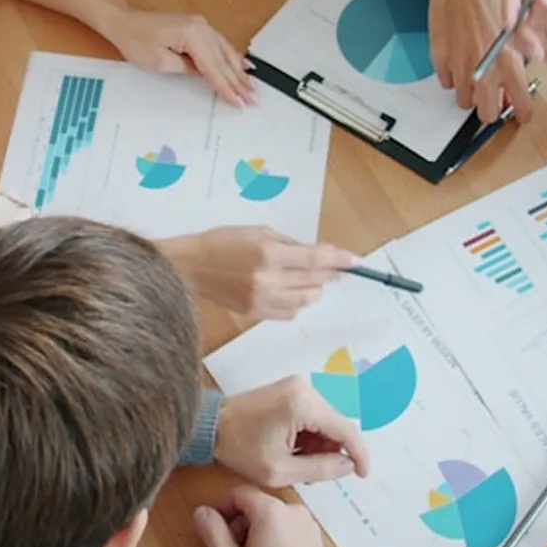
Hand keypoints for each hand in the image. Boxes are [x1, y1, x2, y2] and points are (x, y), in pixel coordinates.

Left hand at [103, 7, 254, 106]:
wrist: (124, 22)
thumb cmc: (136, 40)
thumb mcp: (160, 63)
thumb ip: (187, 69)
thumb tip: (205, 74)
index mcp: (193, 35)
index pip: (214, 68)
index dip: (228, 88)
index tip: (240, 102)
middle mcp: (202, 27)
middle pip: (224, 60)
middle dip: (239, 82)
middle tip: (253, 99)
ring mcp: (201, 25)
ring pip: (226, 52)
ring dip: (239, 71)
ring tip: (251, 87)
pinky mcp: (197, 27)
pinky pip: (220, 44)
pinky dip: (232, 56)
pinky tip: (243, 64)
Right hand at [168, 226, 356, 319]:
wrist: (190, 268)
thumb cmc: (222, 242)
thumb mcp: (258, 232)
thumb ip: (290, 244)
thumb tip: (318, 253)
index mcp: (268, 254)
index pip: (314, 259)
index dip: (338, 260)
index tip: (356, 261)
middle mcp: (267, 280)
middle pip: (314, 281)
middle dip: (329, 273)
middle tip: (334, 267)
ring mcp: (262, 300)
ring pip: (306, 300)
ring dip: (315, 289)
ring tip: (311, 279)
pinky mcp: (255, 314)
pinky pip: (289, 313)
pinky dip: (297, 303)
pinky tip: (291, 291)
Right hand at [194, 485, 335, 546]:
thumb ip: (212, 533)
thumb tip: (202, 512)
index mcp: (271, 510)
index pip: (239, 493)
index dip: (221, 507)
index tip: (213, 528)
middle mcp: (292, 509)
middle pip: (256, 504)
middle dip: (239, 523)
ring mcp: (307, 524)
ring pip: (272, 516)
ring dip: (256, 531)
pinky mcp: (315, 539)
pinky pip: (288, 527)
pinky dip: (274, 537)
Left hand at [215, 377, 370, 486]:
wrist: (211, 426)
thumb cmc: (239, 448)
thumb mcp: (281, 470)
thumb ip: (321, 469)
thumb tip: (349, 466)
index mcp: (303, 404)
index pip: (346, 430)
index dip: (359, 455)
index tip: (363, 475)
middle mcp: (305, 388)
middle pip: (337, 424)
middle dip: (332, 451)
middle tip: (312, 474)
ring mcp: (297, 386)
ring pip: (326, 421)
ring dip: (319, 444)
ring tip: (297, 462)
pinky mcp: (290, 389)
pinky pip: (313, 414)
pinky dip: (310, 434)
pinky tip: (293, 449)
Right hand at [427, 0, 532, 124]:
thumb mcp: (516, 26)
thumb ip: (518, 55)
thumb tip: (518, 75)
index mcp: (509, 62)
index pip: (520, 105)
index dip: (521, 112)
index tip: (520, 112)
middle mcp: (484, 70)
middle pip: (486, 113)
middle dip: (490, 108)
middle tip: (493, 97)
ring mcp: (459, 66)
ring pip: (463, 100)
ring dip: (470, 92)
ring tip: (474, 75)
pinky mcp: (440, 59)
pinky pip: (446, 81)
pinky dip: (452, 76)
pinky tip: (459, 59)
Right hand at [506, 0, 546, 61]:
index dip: (507, 8)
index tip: (509, 25)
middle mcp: (533, 6)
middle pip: (512, 21)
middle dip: (522, 39)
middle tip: (538, 52)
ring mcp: (536, 25)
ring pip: (519, 41)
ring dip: (534, 51)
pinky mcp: (542, 42)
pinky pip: (534, 53)